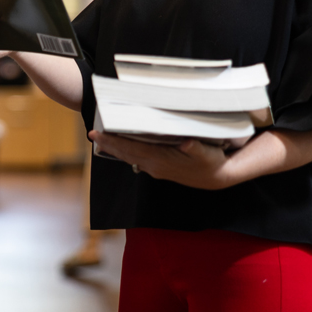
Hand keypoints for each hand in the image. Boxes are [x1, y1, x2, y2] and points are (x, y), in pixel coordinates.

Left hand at [89, 130, 236, 190]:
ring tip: (101, 138)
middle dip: (109, 144)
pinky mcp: (160, 169)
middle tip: (92, 134)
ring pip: (130, 157)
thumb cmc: (212, 162)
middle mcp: (155, 166)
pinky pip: (137, 159)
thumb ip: (195, 148)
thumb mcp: (207, 153)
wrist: (219, 178)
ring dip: (115, 148)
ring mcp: (156, 169)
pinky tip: (121, 146)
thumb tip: (186, 144)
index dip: (115, 142)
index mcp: (162, 160)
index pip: (132, 149)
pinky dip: (126, 152)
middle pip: (126, 154)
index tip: (99, 134)